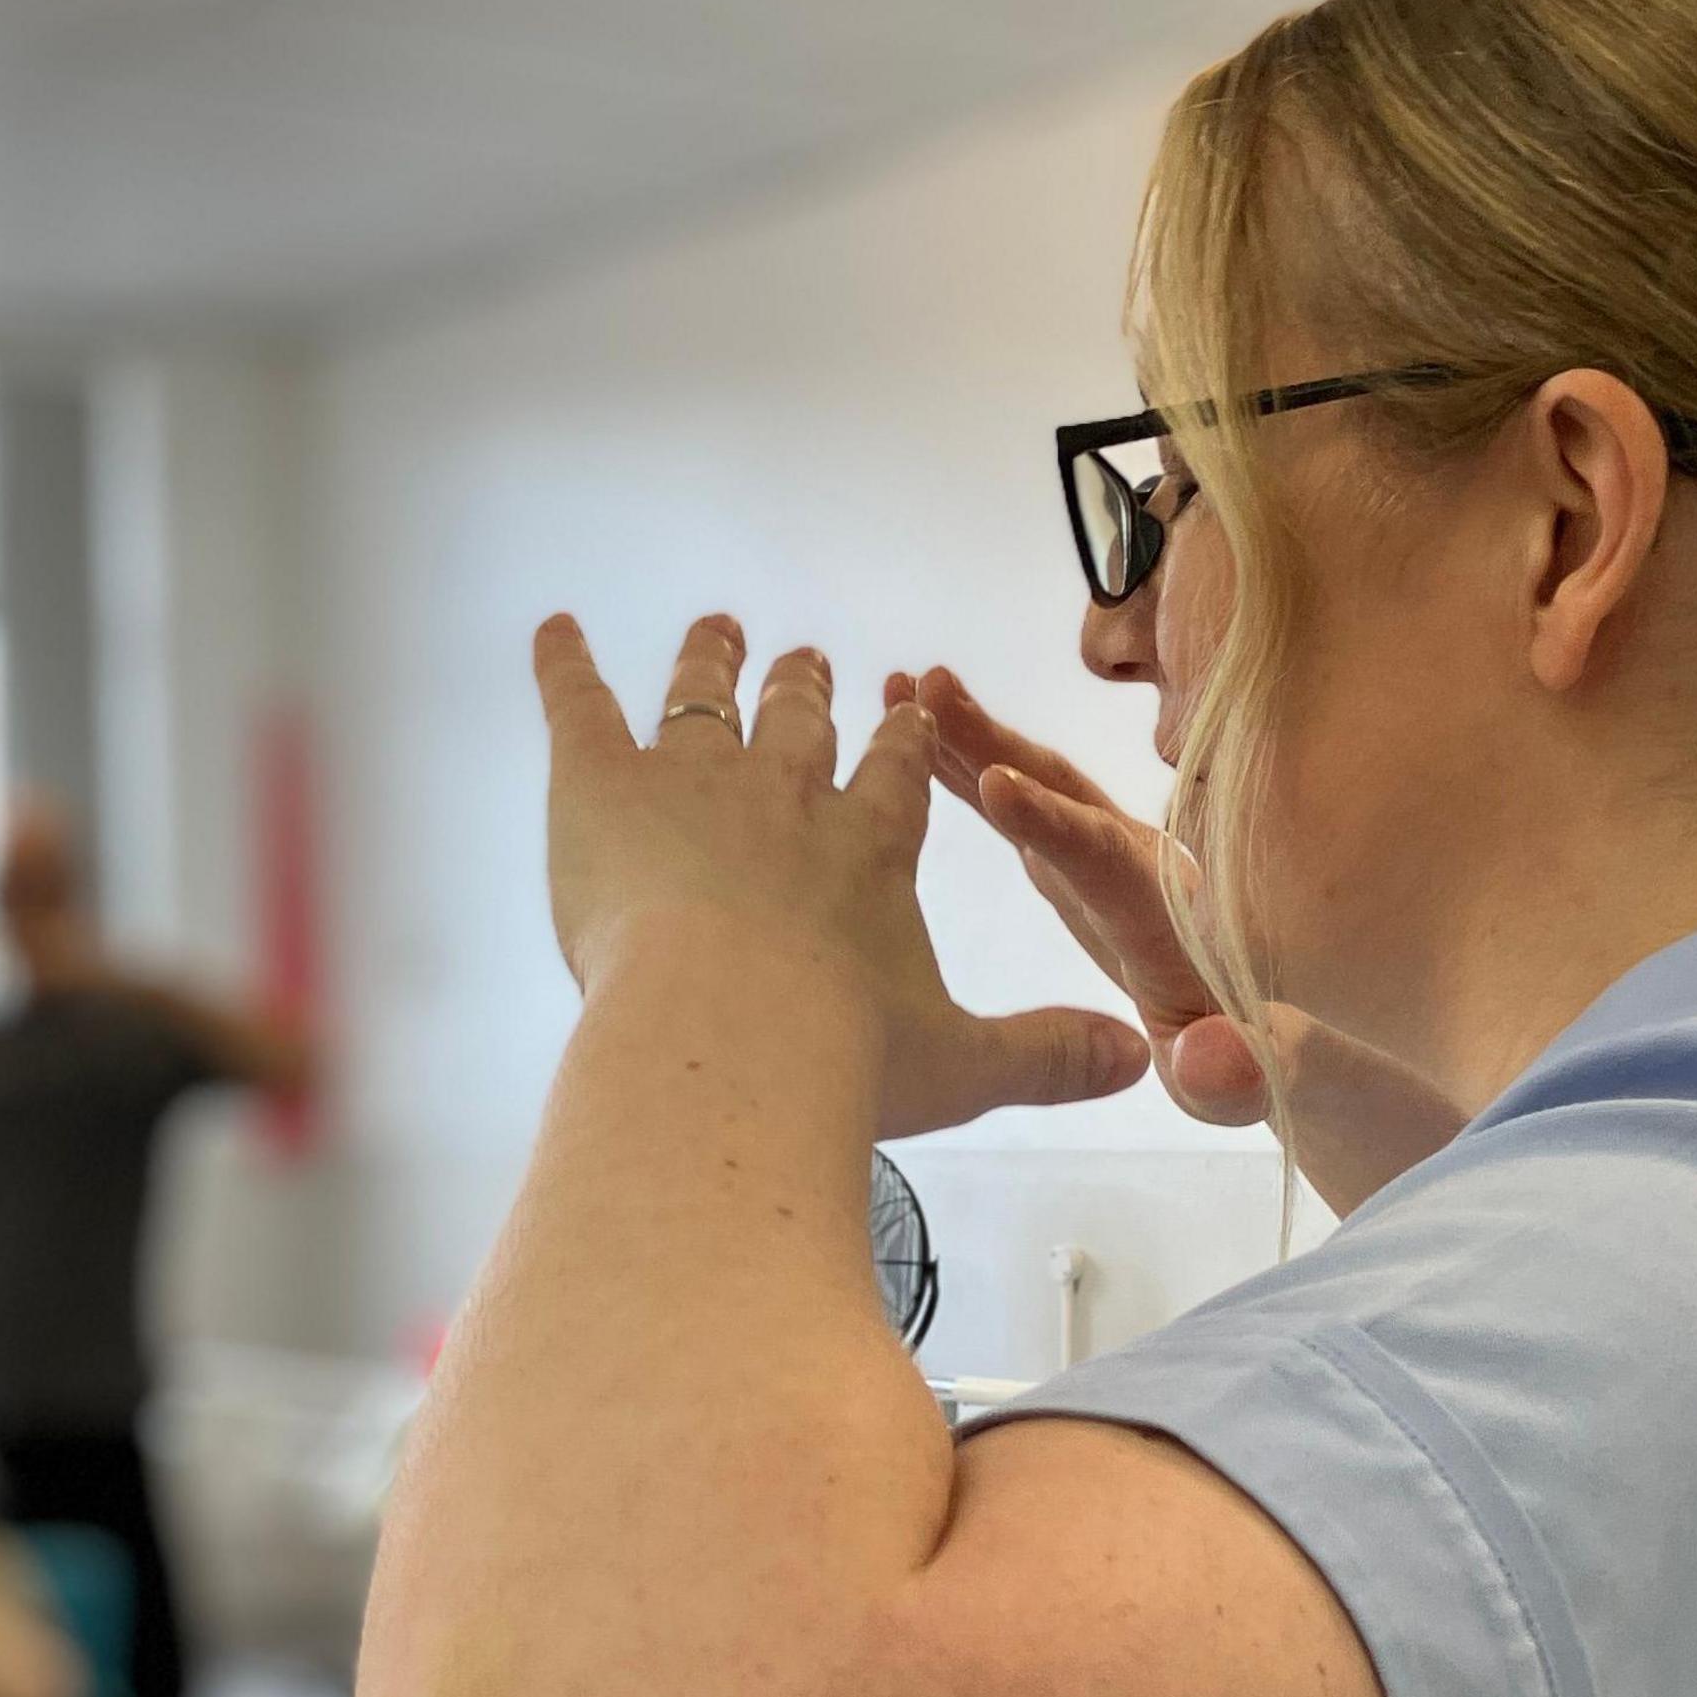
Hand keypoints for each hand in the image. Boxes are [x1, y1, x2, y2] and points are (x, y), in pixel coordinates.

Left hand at [536, 615, 1148, 1140]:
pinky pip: (580, 703)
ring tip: (717, 629)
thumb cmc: (839, 1061)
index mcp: (871, 847)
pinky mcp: (601, 782)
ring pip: (704, 696)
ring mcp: (693, 776)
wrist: (725, 1040)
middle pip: (802, 722)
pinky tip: (555, 630)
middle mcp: (789, 792)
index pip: (892, 776)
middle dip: (807, 687)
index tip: (905, 706)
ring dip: (710, 659)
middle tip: (808, 655)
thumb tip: (1141, 1060)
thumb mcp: (961, 1066)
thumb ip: (1046, 1055)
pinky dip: (564, 663)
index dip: (899, 741)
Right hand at [904, 667, 1470, 1210]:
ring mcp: (1107, 862)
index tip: (996, 786)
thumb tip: (1205, 1062)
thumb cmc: (1249, 1062)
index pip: (1110, 863)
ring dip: (973, 738)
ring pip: (1041, 787)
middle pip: (1069, 795)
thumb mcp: (1247, 1085)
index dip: (1054, 825)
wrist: (1267, 1034)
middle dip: (999, 742)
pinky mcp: (1080, 869)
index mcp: (1170, 921)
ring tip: (903, 684)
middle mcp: (1140, 872)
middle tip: (931, 688)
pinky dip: (971, 772)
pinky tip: (917, 742)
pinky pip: (1024, 809)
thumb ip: (1235, 1074)